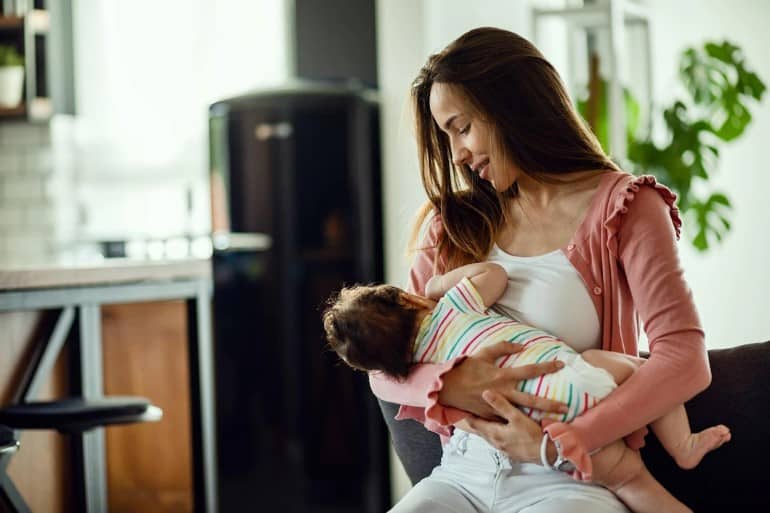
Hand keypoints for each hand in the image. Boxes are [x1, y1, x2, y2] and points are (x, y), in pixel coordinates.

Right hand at [438, 341, 567, 418]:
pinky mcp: (491, 415)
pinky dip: (517, 424)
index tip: (561, 364)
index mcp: (503, 375)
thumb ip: (503, 347)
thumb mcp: (484, 352)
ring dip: (538, 417)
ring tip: (553, 422)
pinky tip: (530, 429)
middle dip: (550, 404)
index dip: (546, 367)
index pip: (530, 370)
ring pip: (522, 413)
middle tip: (565, 407)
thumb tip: (521, 345)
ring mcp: (498, 405)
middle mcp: (504, 392)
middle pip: (531, 400)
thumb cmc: (466, 368)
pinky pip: (506, 419)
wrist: (449, 387)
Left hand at [458, 390, 548, 463]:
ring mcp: (503, 448)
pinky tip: (501, 429)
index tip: (461, 405)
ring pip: (489, 435)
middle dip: (475, 420)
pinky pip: (498, 440)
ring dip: (485, 427)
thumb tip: (485, 392)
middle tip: (469, 409)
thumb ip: (500, 405)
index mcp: (493, 433)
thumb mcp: (516, 417)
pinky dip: (495, 433)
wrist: (547, 454)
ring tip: (483, 417)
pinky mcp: (511, 451)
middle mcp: (495, 442)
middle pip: (480, 430)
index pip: (474, 423)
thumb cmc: (532, 435)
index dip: (467, 414)